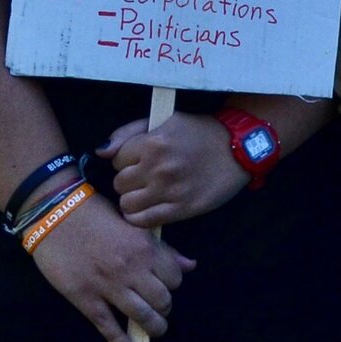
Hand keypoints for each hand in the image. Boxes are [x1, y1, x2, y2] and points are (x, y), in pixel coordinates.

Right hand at [26, 189, 196, 341]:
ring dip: (152, 327)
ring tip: (154, 331)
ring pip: (141, 316)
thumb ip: (162, 248)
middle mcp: (131, 270)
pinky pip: (107, 326)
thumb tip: (189, 266)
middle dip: (164, 308)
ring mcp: (108, 286)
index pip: (175, 278)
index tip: (166, 286)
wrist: (55, 214)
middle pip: (162, 300)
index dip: (173, 285)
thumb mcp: (134, 225)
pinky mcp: (85, 299)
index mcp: (146, 249)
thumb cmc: (95, 215)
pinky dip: (119, 341)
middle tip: (160, 310)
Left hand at [100, 112, 249, 228]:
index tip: (139, 161)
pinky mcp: (182, 208)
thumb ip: (129, 133)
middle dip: (128, 181)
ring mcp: (170, 190)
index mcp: (154, 143)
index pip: (116, 160)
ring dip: (133, 200)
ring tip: (146, 194)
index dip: (126, 161)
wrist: (240, 148)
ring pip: (127, 204)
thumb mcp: (165, 121)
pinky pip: (144, 221)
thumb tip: (101, 152)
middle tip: (144, 178)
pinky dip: (140, 218)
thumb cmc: (200, 132)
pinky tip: (148, 209)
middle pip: (119, 184)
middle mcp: (159, 167)